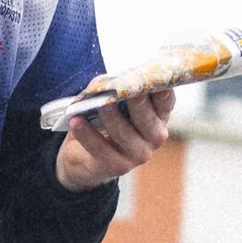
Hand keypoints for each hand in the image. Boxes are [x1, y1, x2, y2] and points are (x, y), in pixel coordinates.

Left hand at [55, 85, 173, 191]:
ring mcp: (139, 154)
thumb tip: (105, 84)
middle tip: (124, 88)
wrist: (85, 157)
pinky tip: (76, 121)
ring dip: (109, 116)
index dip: (161, 88)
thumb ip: (114, 89)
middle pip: (147, 117)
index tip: (151, 75)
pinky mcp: (119, 167)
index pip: (165, 100)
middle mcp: (155, 137)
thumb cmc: (105, 121)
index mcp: (158, 116)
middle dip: (136, 102)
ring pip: (124, 133)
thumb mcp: (114, 101)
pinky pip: (101, 148)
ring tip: (97, 103)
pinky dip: (87, 134)